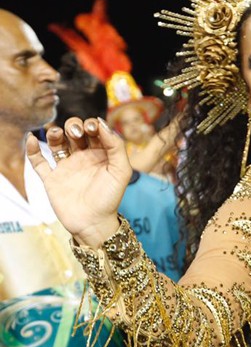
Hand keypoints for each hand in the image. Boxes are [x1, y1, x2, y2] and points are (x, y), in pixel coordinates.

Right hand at [25, 117, 131, 247]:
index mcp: (101, 155)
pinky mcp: (52, 179)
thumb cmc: (110, 199)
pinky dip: (32, 150)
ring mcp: (66, 168)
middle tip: (77, 133)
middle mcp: (83, 158)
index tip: (92, 128)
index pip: (94, 131)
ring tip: (55, 134)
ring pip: (56, 143)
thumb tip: (102, 123)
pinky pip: (38, 162)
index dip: (92, 124)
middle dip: (74, 126)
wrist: (93, 224)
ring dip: (54, 133)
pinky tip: (32, 139)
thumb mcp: (121, 171)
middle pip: (74, 132)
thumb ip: (116, 146)